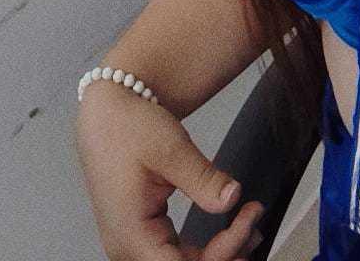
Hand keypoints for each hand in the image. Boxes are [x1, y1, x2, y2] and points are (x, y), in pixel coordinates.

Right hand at [73, 79, 266, 258]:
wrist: (106, 112)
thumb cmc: (127, 128)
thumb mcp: (171, 149)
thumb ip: (203, 180)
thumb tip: (232, 199)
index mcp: (131, 235)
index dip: (223, 252)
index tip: (247, 218)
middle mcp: (127, 247)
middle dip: (226, 252)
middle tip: (253, 220)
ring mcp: (133, 242)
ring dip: (219, 253)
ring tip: (249, 226)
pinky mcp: (142, 233)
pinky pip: (176, 253)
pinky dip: (205, 246)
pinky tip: (228, 233)